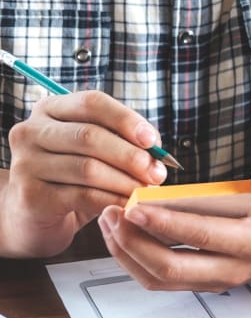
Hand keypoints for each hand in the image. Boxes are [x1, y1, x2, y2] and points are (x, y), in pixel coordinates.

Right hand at [1, 91, 166, 256]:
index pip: (91, 103)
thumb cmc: (74, 176)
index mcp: (50, 110)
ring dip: (126, 181)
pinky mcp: (30, 195)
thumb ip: (122, 141)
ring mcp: (26, 163)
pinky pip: (83, 195)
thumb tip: (156, 149)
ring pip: (88, 168)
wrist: (36, 214)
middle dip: (131, 155)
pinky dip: (112, 200)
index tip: (153, 140)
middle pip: (90, 135)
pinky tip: (128, 205)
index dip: (126, 119)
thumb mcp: (96, 151)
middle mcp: (31, 131)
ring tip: (146, 190)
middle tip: (158, 173)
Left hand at [97, 165, 250, 290]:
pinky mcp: (206, 281)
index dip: (164, 223)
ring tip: (108, 222)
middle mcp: (234, 270)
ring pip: (161, 280)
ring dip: (128, 255)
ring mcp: (218, 280)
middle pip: (171, 269)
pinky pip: (163, 279)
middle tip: (111, 213)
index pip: (201, 238)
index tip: (134, 205)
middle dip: (133, 243)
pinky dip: (136, 261)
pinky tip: (123, 235)